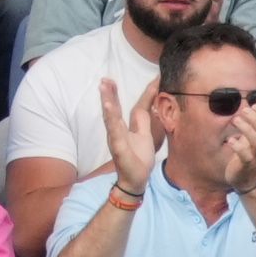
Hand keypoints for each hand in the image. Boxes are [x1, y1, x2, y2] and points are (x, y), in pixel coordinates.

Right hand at [99, 74, 159, 192]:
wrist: (136, 180)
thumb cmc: (139, 158)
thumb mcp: (145, 136)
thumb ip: (144, 121)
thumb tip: (150, 105)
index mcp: (127, 127)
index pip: (135, 106)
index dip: (143, 93)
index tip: (151, 77)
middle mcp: (119, 130)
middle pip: (115, 108)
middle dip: (111, 92)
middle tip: (106, 78)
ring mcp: (117, 138)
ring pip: (111, 117)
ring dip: (108, 100)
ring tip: (104, 86)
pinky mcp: (118, 146)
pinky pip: (113, 131)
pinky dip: (110, 118)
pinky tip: (107, 107)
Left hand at [216, 94, 255, 191]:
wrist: (249, 179)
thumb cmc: (252, 152)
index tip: (253, 106)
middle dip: (255, 119)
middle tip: (242, 110)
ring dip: (246, 129)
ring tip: (235, 120)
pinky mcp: (246, 165)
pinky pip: (245, 156)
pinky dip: (238, 146)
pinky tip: (230, 140)